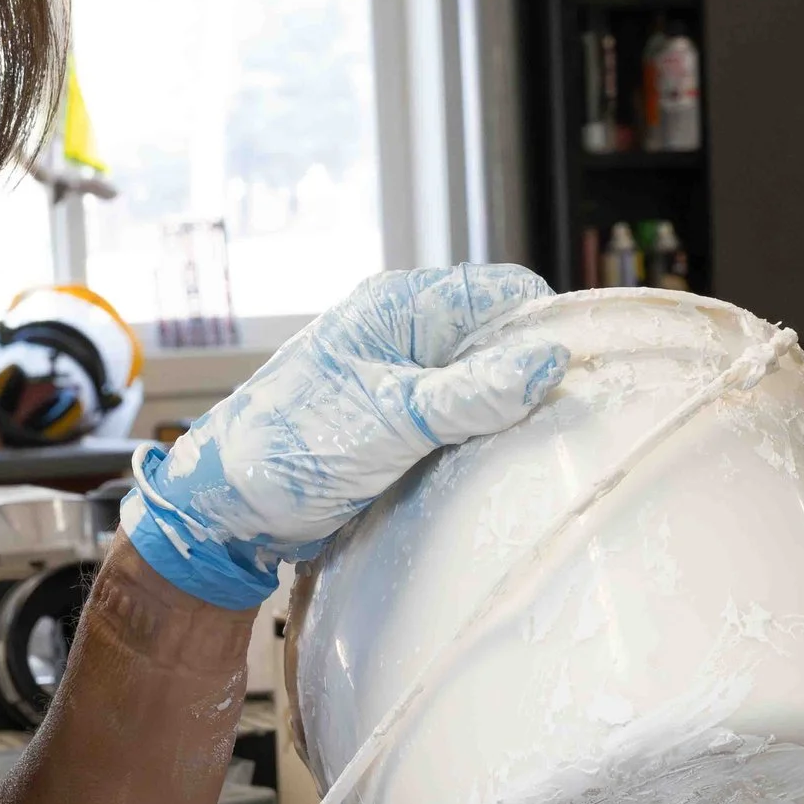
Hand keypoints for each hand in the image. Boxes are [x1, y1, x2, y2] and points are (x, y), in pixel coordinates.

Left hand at [119, 264, 565, 606]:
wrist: (225, 511)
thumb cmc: (287, 452)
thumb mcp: (389, 422)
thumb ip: (470, 394)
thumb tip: (550, 361)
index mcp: (399, 307)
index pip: (503, 292)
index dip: (545, 327)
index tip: (577, 376)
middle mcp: (405, 332)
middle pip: (501, 338)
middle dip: (533, 374)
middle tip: (563, 421)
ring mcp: (403, 378)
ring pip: (485, 382)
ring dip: (509, 411)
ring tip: (534, 445)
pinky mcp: (401, 423)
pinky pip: (461, 419)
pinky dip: (483, 437)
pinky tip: (496, 463)